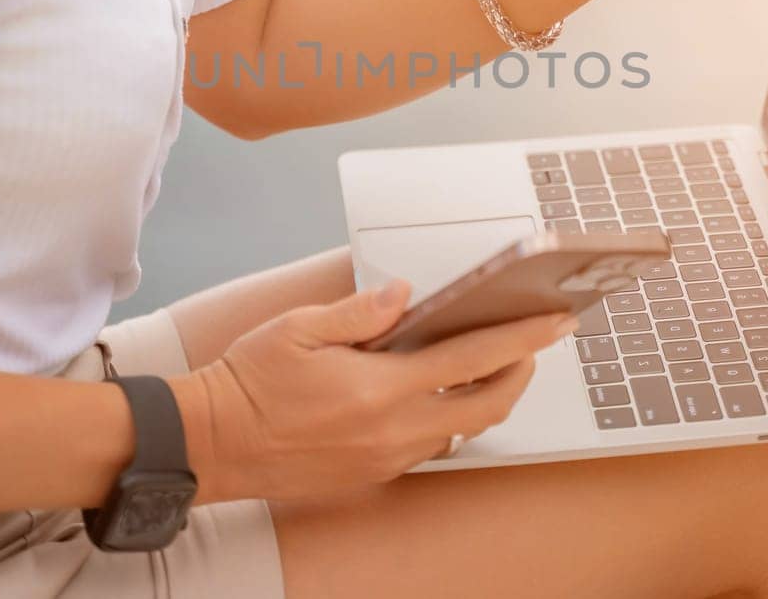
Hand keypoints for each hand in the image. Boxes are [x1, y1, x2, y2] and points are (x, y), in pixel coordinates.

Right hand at [168, 281, 573, 503]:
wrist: (212, 443)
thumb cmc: (249, 382)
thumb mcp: (299, 328)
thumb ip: (360, 311)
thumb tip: (404, 295)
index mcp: (379, 388)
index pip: (472, 361)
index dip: (522, 339)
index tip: (555, 321)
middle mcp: (392, 430)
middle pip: (487, 405)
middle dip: (521, 372)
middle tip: (534, 341)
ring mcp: (386, 457)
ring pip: (461, 428)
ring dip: (485, 396)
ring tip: (491, 361)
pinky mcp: (373, 473)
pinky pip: (430, 444)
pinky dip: (447, 415)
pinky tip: (438, 391)